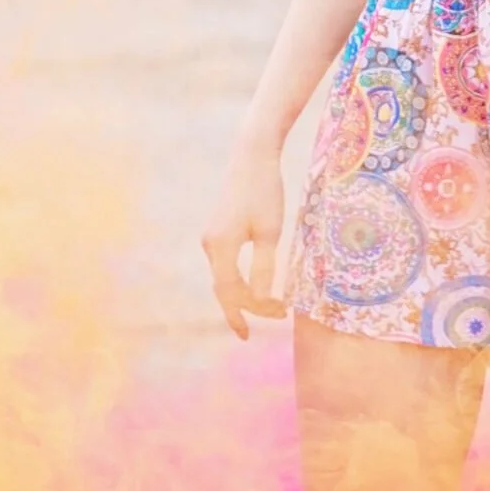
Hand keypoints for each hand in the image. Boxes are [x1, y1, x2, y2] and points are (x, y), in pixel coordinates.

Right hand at [201, 142, 290, 338]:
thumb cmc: (265, 191)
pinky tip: (256, 285)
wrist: (252, 155)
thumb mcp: (271, 230)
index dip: (240, 315)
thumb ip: (264, 267)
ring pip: (225, 277)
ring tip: (273, 306)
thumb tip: (259, 300)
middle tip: (279, 315)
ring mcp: (212, 237)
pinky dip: (241, 279)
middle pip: (226, 287)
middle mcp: (210, 245)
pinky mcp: (218, 230)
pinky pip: (226, 265)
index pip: (228, 293)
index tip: (251, 335)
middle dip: (249, 306)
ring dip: (246, 293)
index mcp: (221, 247)